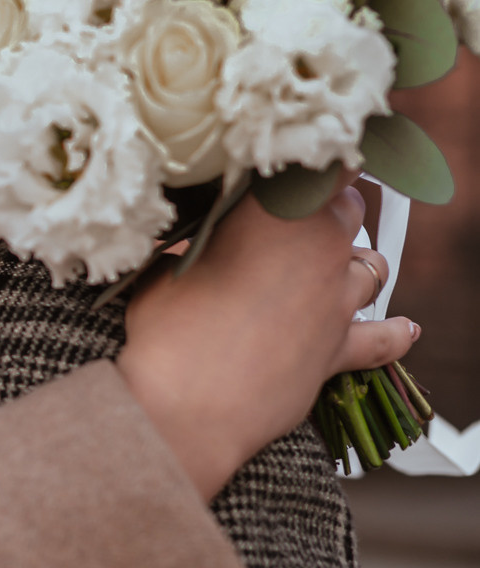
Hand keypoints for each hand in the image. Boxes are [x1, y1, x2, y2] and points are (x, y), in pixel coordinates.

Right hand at [113, 175, 419, 498]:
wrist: (186, 406)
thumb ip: (195, 241)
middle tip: (294, 218)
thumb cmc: (165, 329)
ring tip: (327, 269)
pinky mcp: (340, 350)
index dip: (315, 160)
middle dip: (328, 210)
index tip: (300, 161)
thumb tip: (192, 233)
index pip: (320, 165)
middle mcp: (318, 249)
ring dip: (353, 262)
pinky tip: (403, 328)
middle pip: (348, 211)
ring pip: (372, 266)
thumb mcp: (165, 266)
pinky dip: (394, 331)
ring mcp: (336, 301)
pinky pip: (385, 337)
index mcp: (274, 214)